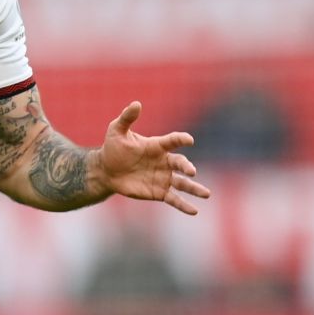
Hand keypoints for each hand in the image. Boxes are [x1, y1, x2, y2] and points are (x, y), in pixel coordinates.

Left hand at [95, 101, 211, 214]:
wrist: (106, 171)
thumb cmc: (113, 148)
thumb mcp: (116, 131)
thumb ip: (127, 118)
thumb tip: (136, 103)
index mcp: (157, 146)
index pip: (172, 141)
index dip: (180, 139)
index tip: (189, 140)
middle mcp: (164, 162)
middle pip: (180, 164)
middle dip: (187, 167)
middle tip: (192, 171)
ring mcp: (163, 178)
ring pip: (182, 184)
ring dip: (194, 188)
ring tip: (207, 194)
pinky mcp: (158, 192)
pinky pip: (174, 199)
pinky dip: (184, 205)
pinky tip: (194, 211)